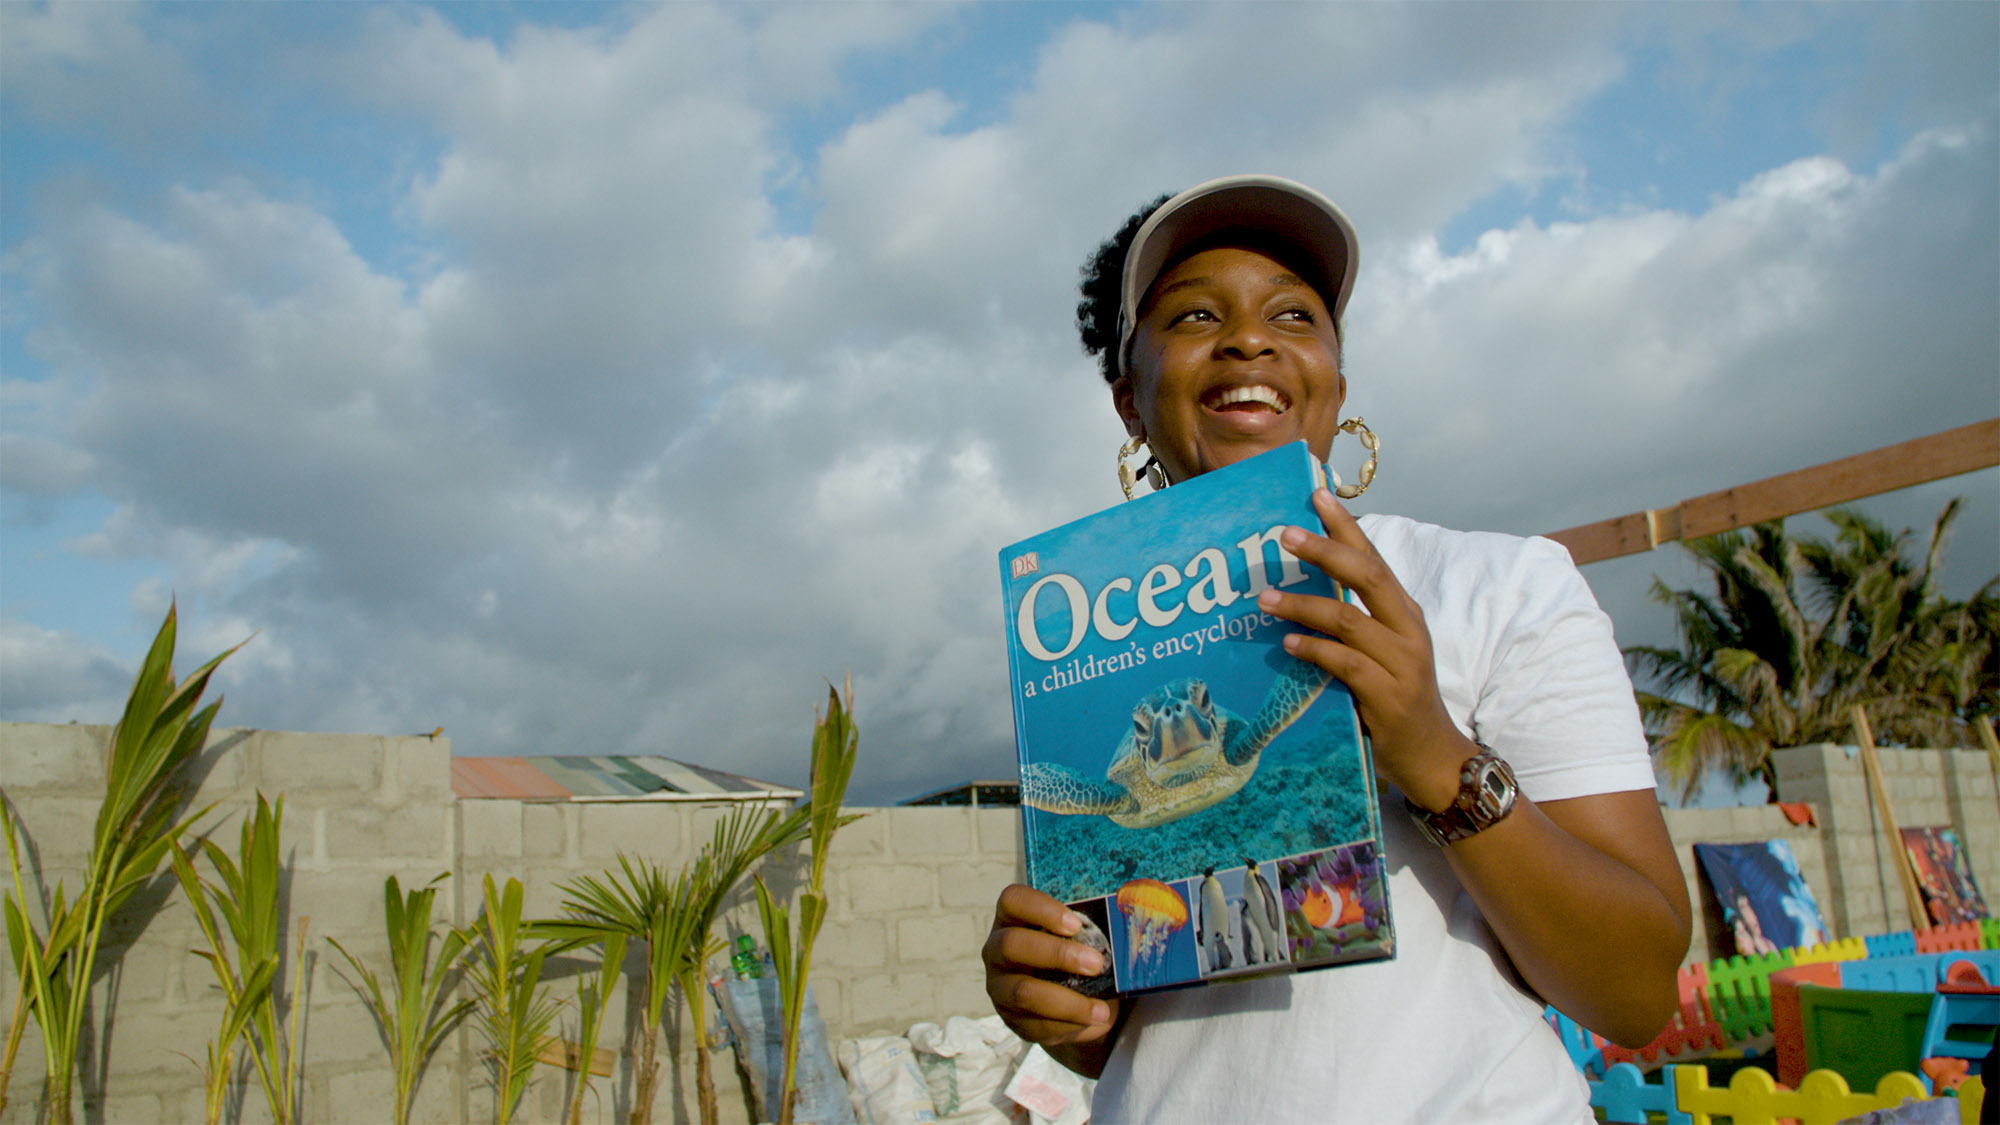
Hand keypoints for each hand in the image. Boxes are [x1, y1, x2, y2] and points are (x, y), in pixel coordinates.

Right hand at [982, 884, 1120, 1063]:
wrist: (1070, 999)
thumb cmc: (1077, 952)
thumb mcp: (1084, 936)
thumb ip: (1099, 925)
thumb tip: (1144, 910)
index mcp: (1013, 917)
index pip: (1013, 901)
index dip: (1040, 910)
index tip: (1075, 924)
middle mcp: (997, 949)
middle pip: (1013, 945)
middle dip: (1057, 954)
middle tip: (1096, 964)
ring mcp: (1000, 986)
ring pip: (1024, 992)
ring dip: (1067, 1001)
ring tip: (1101, 1009)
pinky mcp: (1011, 1020)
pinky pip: (1035, 1025)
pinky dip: (1068, 1025)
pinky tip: (1092, 1021)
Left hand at [1255, 489, 1475, 810]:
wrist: (1431, 755)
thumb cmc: (1396, 697)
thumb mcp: (1383, 651)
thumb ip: (1353, 622)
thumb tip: (1299, 592)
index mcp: (1404, 612)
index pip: (1374, 557)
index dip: (1346, 525)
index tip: (1317, 494)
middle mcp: (1407, 629)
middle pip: (1366, 575)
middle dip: (1324, 550)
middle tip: (1283, 534)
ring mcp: (1401, 662)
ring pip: (1348, 619)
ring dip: (1303, 605)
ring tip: (1264, 598)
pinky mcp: (1389, 694)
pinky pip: (1345, 663)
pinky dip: (1314, 650)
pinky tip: (1288, 644)